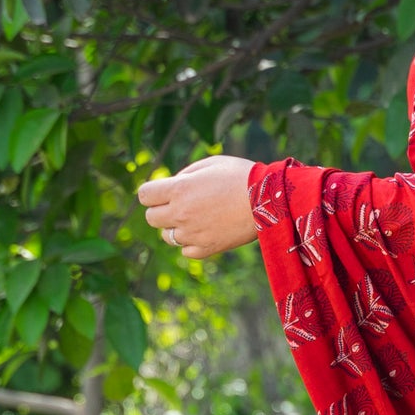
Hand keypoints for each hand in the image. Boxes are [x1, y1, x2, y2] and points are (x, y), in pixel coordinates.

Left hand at [136, 156, 255, 259]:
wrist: (269, 200)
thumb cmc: (240, 176)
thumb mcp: (210, 163)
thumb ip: (185, 175)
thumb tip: (171, 185)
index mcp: (179, 189)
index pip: (144, 195)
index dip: (153, 192)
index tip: (164, 192)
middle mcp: (181, 213)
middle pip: (151, 218)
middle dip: (161, 210)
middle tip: (180, 205)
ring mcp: (193, 234)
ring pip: (167, 236)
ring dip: (176, 227)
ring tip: (197, 218)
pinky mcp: (207, 249)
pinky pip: (186, 251)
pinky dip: (191, 243)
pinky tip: (205, 231)